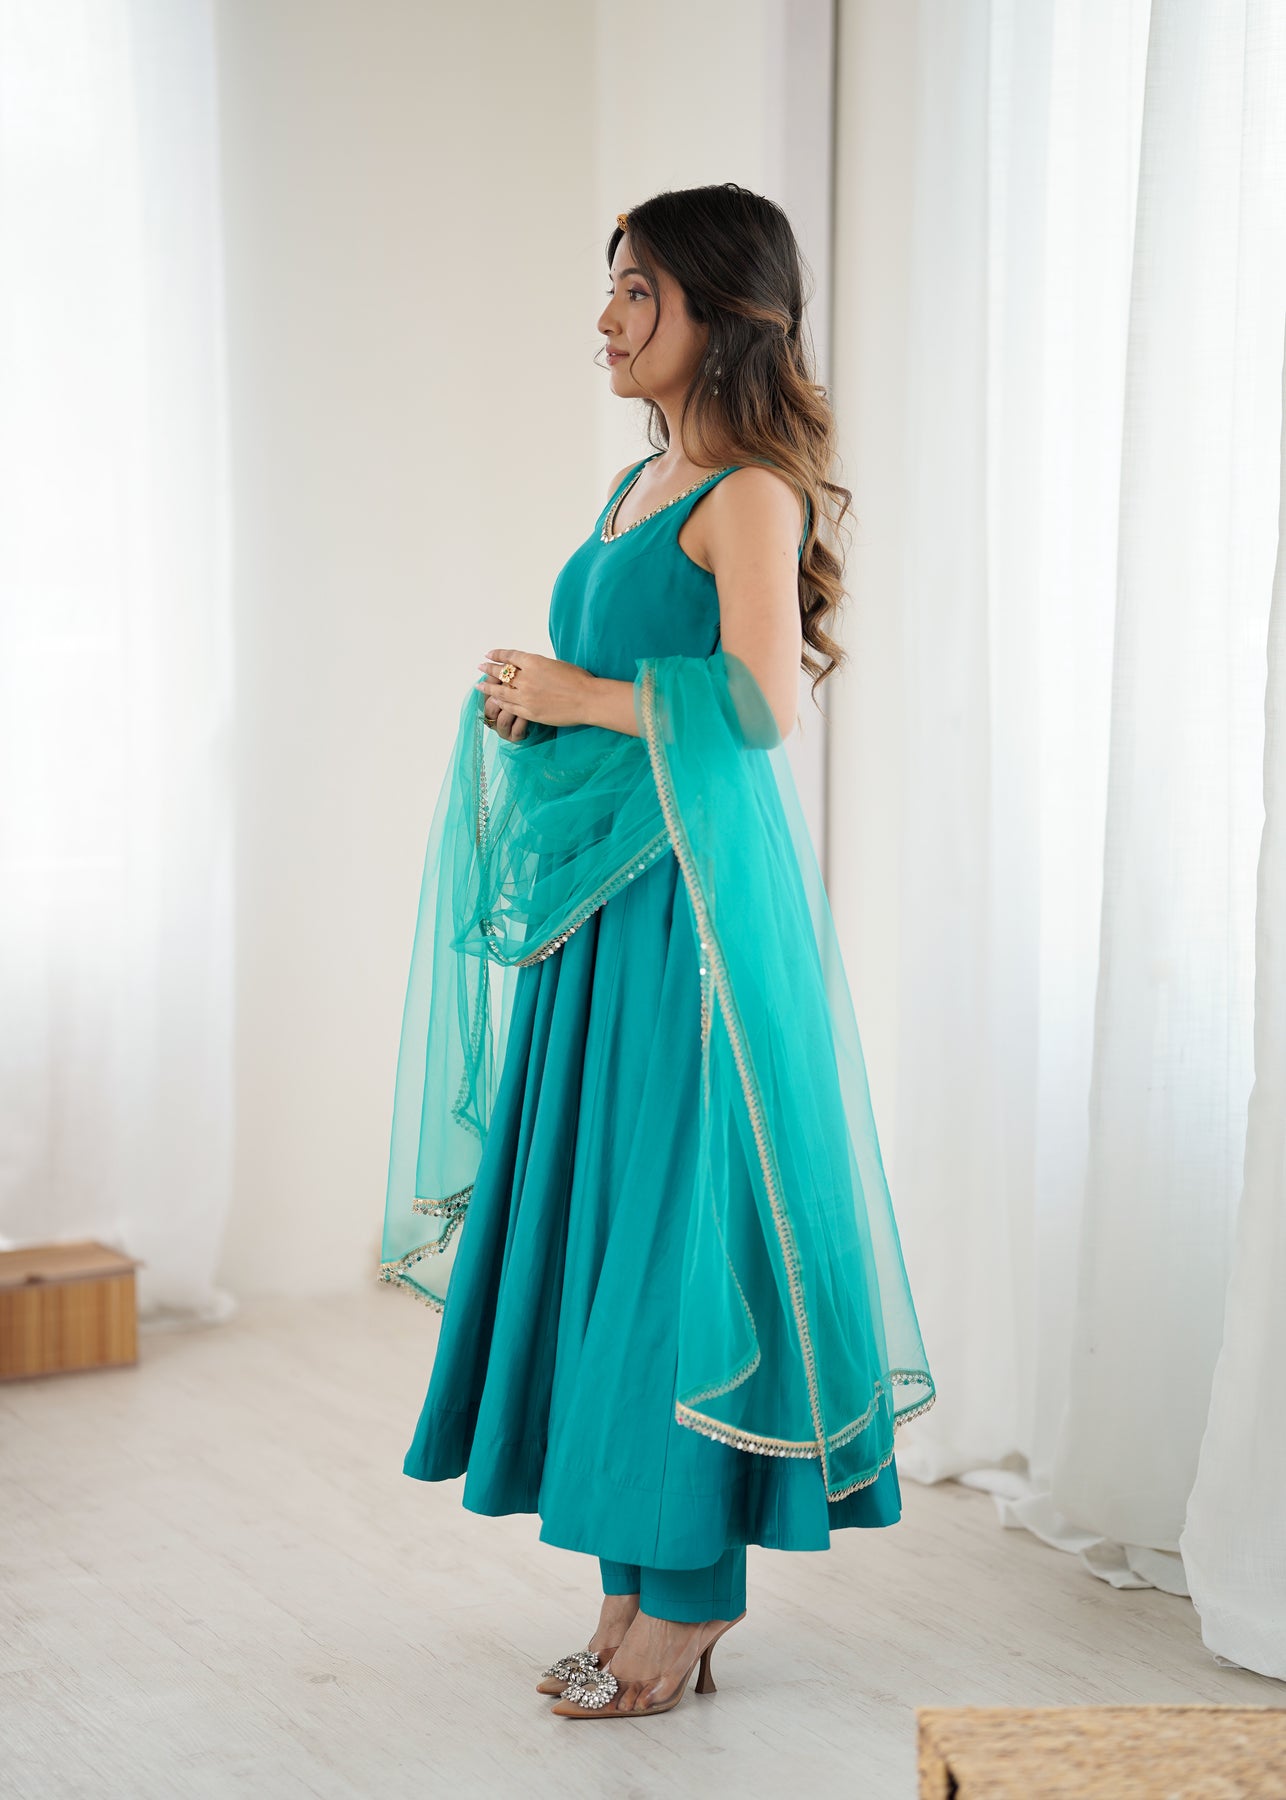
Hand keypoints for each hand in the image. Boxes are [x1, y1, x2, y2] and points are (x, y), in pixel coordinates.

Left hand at [475, 647, 594, 731]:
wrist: (588, 700)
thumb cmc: (579, 680)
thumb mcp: (556, 664)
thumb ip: (538, 666)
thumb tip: (527, 668)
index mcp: (534, 662)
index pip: (509, 656)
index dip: (497, 655)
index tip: (489, 654)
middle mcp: (526, 678)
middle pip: (501, 673)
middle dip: (488, 669)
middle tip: (480, 667)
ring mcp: (526, 696)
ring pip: (500, 691)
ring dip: (488, 687)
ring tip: (479, 685)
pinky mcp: (529, 712)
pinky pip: (509, 706)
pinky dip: (500, 702)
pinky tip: (494, 699)